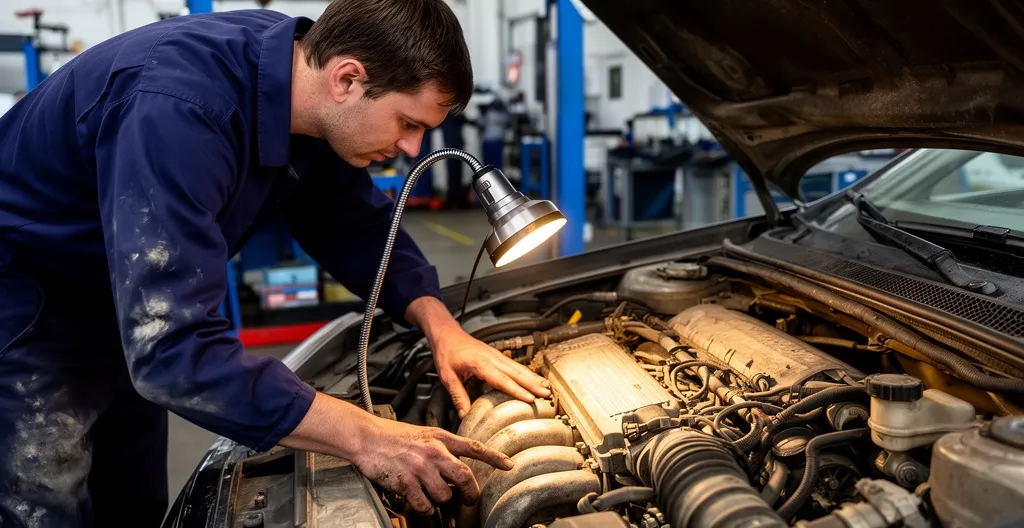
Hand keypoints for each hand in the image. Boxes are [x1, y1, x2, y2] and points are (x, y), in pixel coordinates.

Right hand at [350, 416, 514, 514]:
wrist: (367, 437)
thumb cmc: (394, 436)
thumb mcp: (424, 434)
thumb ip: (442, 446)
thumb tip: (458, 464)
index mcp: (440, 438)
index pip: (474, 448)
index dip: (494, 457)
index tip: (509, 465)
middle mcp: (433, 452)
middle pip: (465, 477)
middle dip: (471, 493)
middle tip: (469, 499)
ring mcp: (420, 467)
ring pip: (445, 495)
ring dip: (441, 500)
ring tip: (432, 494)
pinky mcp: (406, 481)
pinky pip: (424, 504)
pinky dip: (424, 507)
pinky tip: (418, 500)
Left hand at [431, 328, 550, 418]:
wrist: (447, 334)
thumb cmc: (447, 352)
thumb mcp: (448, 376)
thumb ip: (458, 395)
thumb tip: (465, 414)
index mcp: (480, 363)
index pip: (502, 380)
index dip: (517, 390)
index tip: (530, 398)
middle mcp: (492, 358)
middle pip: (516, 373)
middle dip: (533, 384)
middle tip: (547, 395)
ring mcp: (496, 355)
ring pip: (518, 368)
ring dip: (533, 378)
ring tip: (546, 388)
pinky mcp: (497, 355)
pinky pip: (515, 365)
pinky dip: (526, 372)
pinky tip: (533, 378)